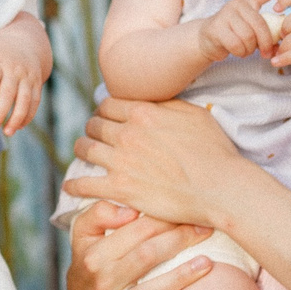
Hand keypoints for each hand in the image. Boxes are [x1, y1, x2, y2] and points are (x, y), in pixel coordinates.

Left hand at [0, 24, 47, 136]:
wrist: (24, 43)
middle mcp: (14, 70)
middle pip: (9, 92)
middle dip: (2, 110)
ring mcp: (27, 77)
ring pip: (25, 99)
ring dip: (18, 117)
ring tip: (8, 132)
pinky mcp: (36, 83)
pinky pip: (35, 102)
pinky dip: (28, 115)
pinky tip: (18, 127)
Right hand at [63, 200, 210, 289]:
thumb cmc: (89, 253)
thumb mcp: (83, 229)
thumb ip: (101, 212)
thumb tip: (130, 211)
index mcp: (97, 254)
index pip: (136, 231)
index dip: (163, 218)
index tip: (185, 210)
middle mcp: (106, 279)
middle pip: (148, 255)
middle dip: (179, 239)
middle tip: (205, 228)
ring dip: (181, 278)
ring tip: (208, 264)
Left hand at [66, 95, 249, 232]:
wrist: (220, 186)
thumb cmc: (214, 151)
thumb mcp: (193, 114)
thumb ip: (166, 105)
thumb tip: (151, 101)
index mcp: (143, 112)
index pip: (108, 104)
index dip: (105, 110)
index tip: (106, 117)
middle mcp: (127, 133)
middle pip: (94, 125)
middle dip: (93, 129)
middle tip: (95, 135)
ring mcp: (121, 161)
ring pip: (86, 149)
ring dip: (81, 150)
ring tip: (82, 153)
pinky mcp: (120, 188)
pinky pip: (85, 184)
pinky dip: (74, 184)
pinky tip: (70, 186)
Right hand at [196, 0, 278, 65]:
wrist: (205, 40)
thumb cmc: (233, 35)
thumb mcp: (251, 28)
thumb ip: (266, 30)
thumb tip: (285, 40)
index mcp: (249, 2)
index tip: (285, 10)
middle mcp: (237, 4)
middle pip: (259, 23)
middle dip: (266, 42)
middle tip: (267, 53)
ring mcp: (225, 15)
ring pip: (248, 36)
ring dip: (250, 49)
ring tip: (247, 51)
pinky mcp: (216, 28)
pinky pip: (236, 44)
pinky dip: (240, 52)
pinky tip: (238, 52)